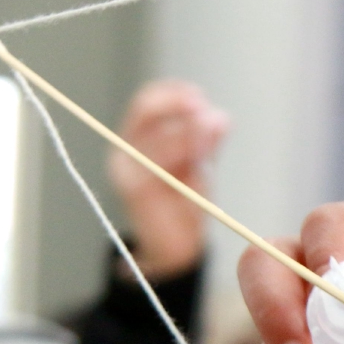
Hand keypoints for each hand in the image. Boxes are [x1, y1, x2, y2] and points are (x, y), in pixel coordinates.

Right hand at [110, 80, 229, 278]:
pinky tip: (199, 166)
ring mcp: (127, 171)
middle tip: (206, 110)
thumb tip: (219, 117)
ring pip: (156, 138)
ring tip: (208, 142)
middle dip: (178, 107)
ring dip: (186, 136)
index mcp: (135, 139)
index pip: (146, 103)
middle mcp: (124, 152)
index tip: (199, 96)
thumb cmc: (184, 203)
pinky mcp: (136, 191)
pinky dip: (181, 162)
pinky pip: (159, 166)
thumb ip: (205, 141)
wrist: (173, 248)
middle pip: (146, 113)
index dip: (172, 94)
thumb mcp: (197, 164)